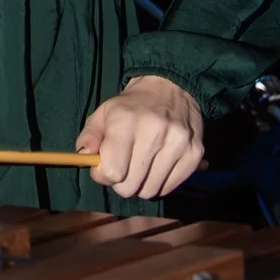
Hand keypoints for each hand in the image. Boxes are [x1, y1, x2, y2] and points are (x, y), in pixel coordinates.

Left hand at [76, 74, 204, 199]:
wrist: (170, 89)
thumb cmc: (131, 107)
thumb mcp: (104, 114)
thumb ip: (89, 136)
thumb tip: (84, 157)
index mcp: (126, 121)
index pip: (113, 170)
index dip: (103, 175)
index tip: (103, 168)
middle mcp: (154, 131)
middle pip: (130, 185)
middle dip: (121, 183)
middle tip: (123, 168)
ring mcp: (178, 143)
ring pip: (150, 190)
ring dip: (140, 184)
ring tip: (140, 166)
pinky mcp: (194, 153)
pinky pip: (169, 188)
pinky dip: (159, 183)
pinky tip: (156, 166)